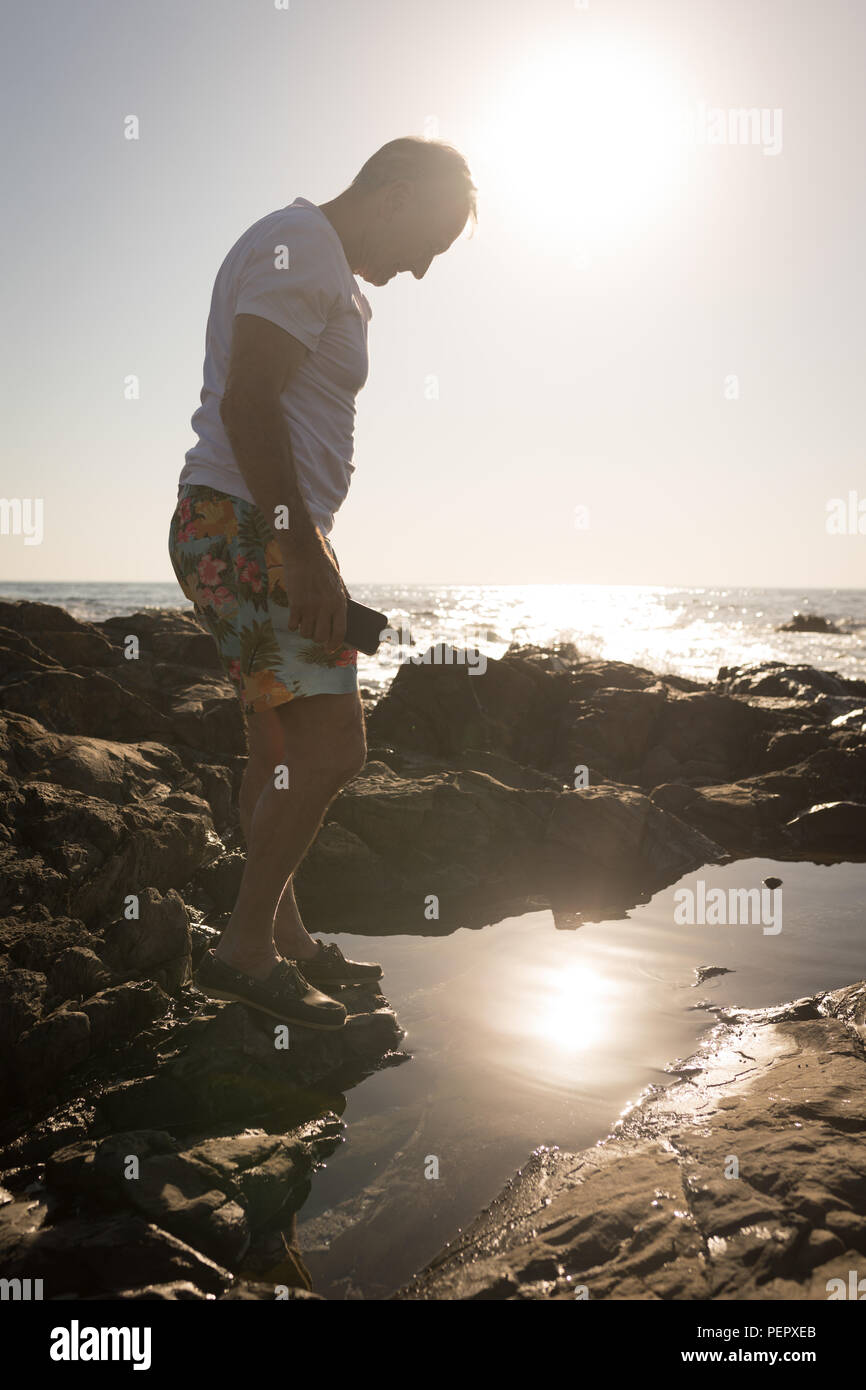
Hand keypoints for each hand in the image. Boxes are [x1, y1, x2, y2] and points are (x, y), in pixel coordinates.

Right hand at [279, 535, 346, 650]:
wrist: (305, 553)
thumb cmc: (323, 568)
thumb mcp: (338, 583)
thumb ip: (342, 600)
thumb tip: (348, 617)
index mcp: (339, 603)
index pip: (340, 632)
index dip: (335, 644)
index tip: (330, 649)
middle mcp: (325, 607)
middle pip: (321, 637)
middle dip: (318, 639)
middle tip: (316, 634)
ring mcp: (309, 607)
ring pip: (306, 633)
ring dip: (305, 632)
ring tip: (305, 625)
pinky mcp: (295, 604)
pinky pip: (293, 625)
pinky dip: (293, 625)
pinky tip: (295, 619)